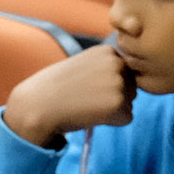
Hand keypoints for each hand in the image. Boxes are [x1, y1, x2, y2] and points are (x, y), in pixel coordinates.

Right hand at [2, 42, 137, 147]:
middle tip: (86, 96)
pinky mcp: (119, 105)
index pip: (125, 74)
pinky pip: (127, 118)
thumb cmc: (59, 87)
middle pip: (131, 88)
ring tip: (87, 103)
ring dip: (112, 109)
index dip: (106, 84)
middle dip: (113, 96)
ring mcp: (119, 84)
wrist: (40, 103)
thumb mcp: (85, 65)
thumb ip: (107, 68)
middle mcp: (117, 64)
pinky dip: (112, 122)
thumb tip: (133, 82)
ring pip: (129, 103)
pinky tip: (91, 114)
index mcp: (108, 51)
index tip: (87, 84)